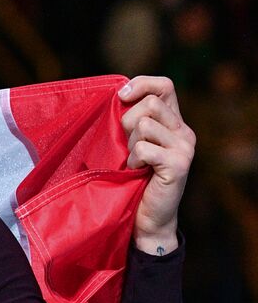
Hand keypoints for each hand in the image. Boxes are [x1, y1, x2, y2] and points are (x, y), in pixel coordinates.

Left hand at [119, 76, 194, 253]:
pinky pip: (144, 148)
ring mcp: (185, 147)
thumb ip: (129, 121)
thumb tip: (117, 96)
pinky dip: (133, 160)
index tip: (121, 96)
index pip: (164, 86)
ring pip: (144, 124)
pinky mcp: (179, 164)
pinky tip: (137, 171)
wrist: (145, 218)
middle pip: (150, 104)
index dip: (141, 84)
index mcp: (173, 122)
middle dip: (126, 123)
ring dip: (129, 145)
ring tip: (133, 163)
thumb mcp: (129, 144)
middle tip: (125, 147)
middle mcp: (184, 131)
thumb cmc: (130, 180)